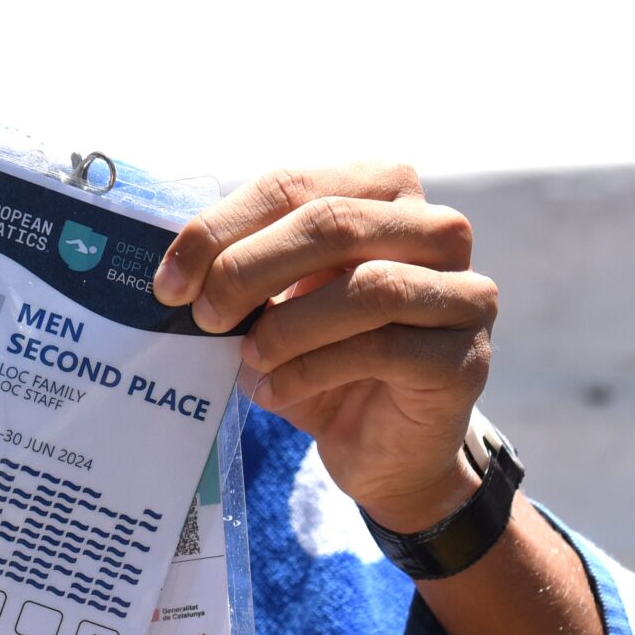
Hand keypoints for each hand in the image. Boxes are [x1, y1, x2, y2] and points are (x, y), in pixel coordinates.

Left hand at [153, 163, 497, 532]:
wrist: (383, 449)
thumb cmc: (324, 359)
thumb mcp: (276, 301)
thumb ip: (241, 266)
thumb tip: (173, 264)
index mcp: (385, 192)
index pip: (294, 185)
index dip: (222, 228)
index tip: (169, 281)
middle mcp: (437, 230)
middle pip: (332, 222)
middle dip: (248, 269)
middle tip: (203, 317)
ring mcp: (465, 293)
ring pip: (368, 286)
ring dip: (287, 326)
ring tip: (246, 359)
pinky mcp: (465, 358)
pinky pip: (382, 349)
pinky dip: (311, 371)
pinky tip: (275, 393)